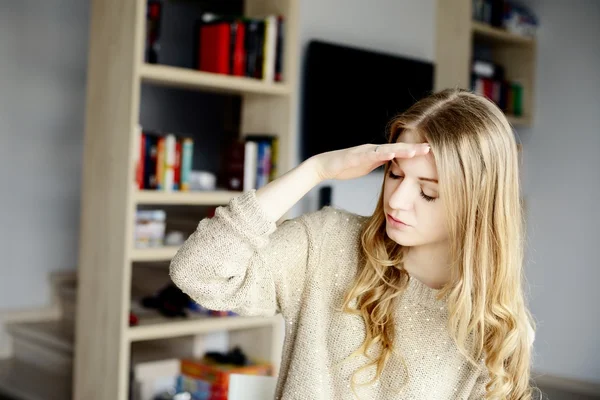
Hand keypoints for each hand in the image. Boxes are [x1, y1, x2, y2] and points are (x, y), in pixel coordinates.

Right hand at [310, 143, 429, 180]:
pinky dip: (382, 154)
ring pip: (387, 149)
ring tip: (417, 150)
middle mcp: (373, 149)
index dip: (414, 151)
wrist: (325, 165)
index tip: (430, 152)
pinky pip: (370, 155)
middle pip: (397, 148)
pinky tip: (391, 154)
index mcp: (377, 153)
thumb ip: (380, 163)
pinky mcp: (355, 157)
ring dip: (403, 150)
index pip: (399, 151)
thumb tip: (393, 164)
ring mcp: (364, 152)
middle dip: (414, 148)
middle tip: (431, 148)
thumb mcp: (367, 166)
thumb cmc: (345, 167)